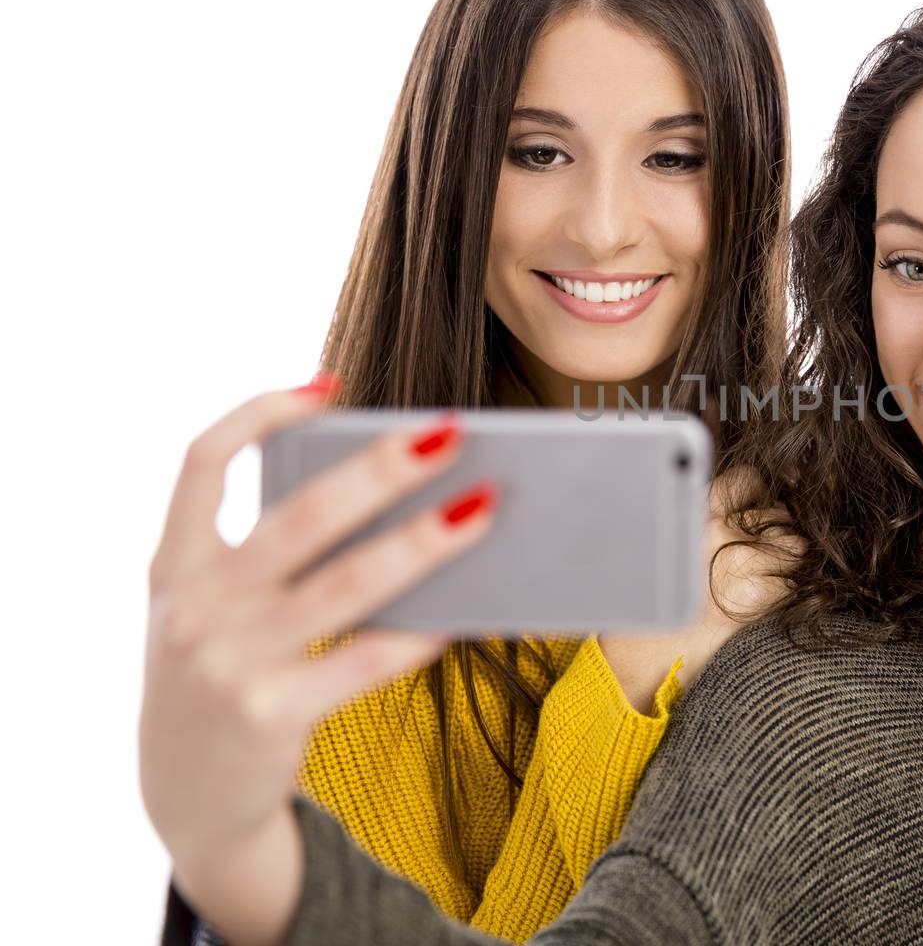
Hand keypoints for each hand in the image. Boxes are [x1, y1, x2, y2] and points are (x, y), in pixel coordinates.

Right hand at [138, 378, 497, 941]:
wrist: (187, 798)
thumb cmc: (223, 675)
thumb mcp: (214, 608)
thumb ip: (269, 557)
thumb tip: (394, 497)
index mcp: (175, 563)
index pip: (201, 460)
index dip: (261, 413)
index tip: (330, 386)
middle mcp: (195, 607)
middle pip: (300, 516)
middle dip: (382, 470)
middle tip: (452, 432)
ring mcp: (229, 664)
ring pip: (346, 586)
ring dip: (424, 542)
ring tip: (484, 507)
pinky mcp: (271, 717)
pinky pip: (364, 661)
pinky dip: (419, 631)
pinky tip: (465, 608)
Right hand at [598, 465, 802, 709]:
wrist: (644, 659)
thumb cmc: (651, 605)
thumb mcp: (665, 546)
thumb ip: (701, 521)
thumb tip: (742, 508)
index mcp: (693, 510)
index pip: (748, 479)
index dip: (757, 499)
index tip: (756, 516)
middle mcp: (718, 529)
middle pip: (778, 514)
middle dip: (775, 535)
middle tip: (758, 560)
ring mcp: (741, 560)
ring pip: (795, 546)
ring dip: (788, 562)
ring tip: (763, 582)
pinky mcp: (759, 596)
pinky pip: (794, 582)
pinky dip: (786, 594)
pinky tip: (763, 605)